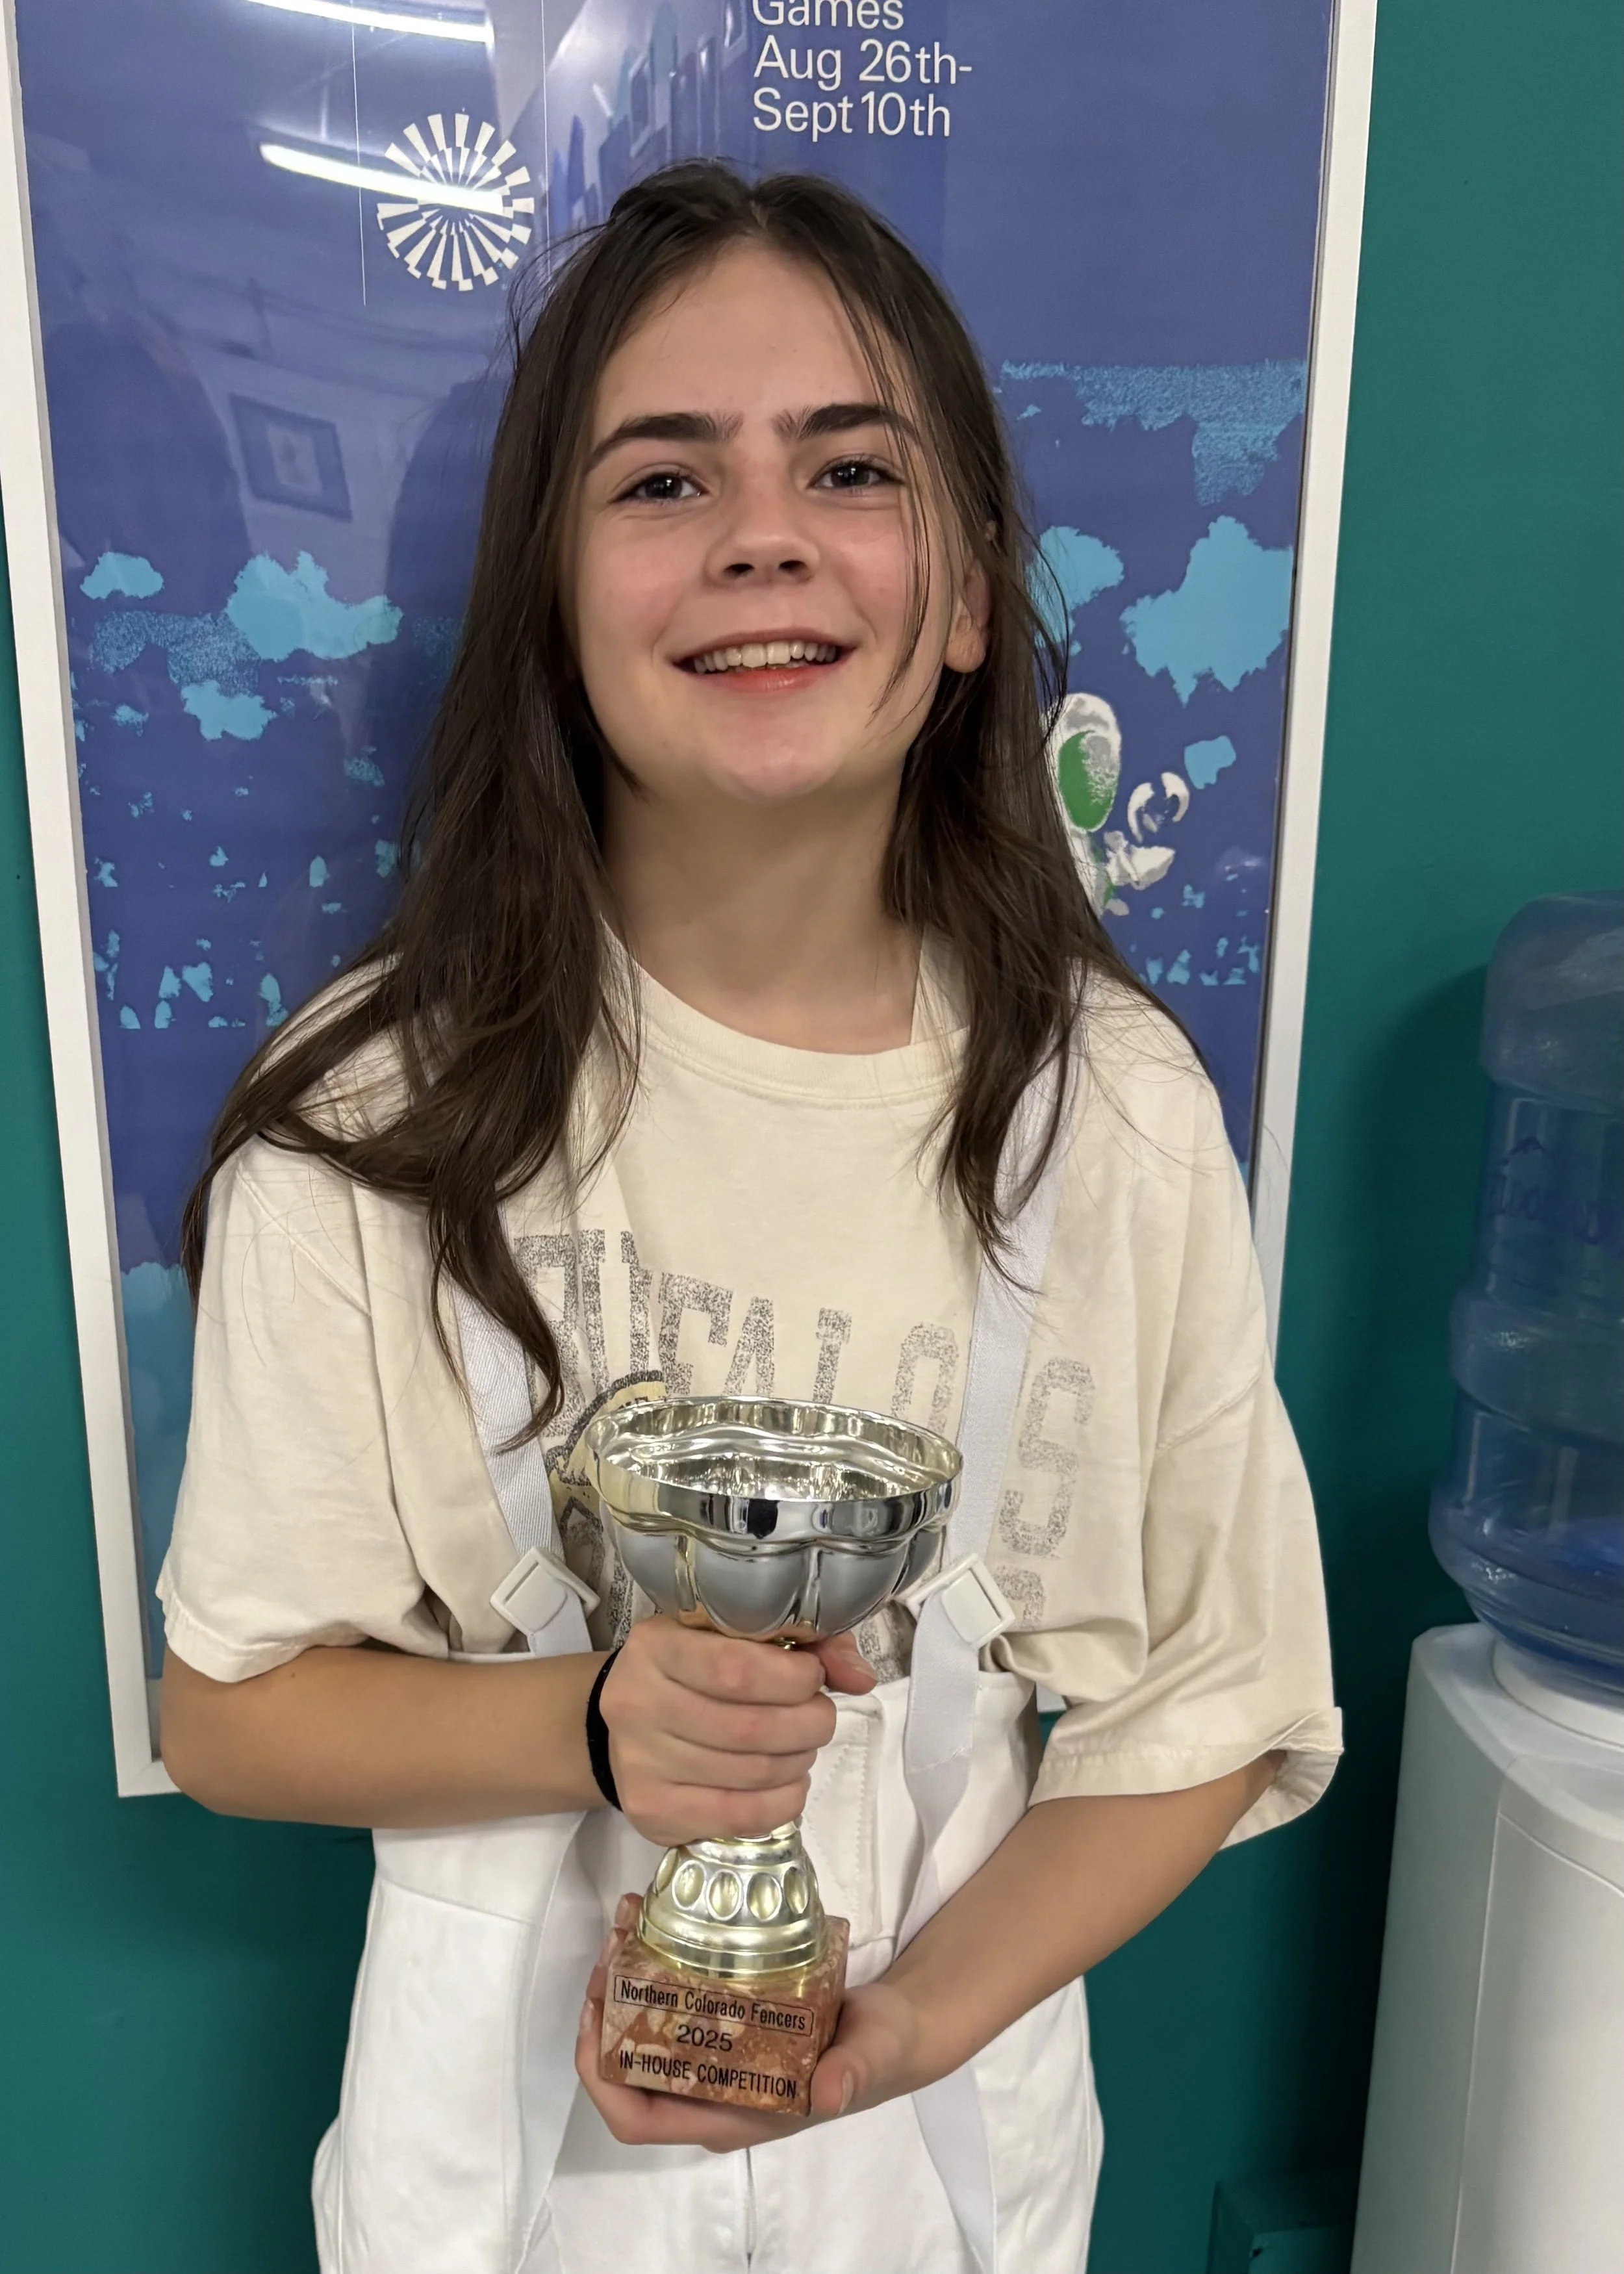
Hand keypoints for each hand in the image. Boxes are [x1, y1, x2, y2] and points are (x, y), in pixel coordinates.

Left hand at [576, 1896, 933, 2152]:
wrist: (894, 2028)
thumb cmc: (879, 2050)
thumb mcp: (870, 2057)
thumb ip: (851, 2075)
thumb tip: (828, 2094)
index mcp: (731, 2115)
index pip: (639, 2119)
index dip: (599, 2078)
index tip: (592, 2016)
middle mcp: (712, 2092)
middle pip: (628, 2066)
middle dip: (606, 2011)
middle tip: (611, 1948)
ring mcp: (717, 2058)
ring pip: (644, 2030)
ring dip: (625, 1981)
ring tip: (627, 1925)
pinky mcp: (727, 2024)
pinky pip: (672, 2003)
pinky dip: (655, 1965)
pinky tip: (657, 1923)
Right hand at [599, 1616, 874, 1848]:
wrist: (618, 1726)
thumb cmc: (688, 1670)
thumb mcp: (730, 1635)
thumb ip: (800, 1641)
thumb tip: (861, 1676)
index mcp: (656, 1647)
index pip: (735, 1669)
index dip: (793, 1678)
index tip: (813, 1678)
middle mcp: (638, 1704)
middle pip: (750, 1728)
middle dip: (808, 1724)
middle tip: (819, 1718)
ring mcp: (641, 1764)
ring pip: (751, 1774)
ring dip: (799, 1762)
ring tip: (802, 1748)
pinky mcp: (652, 1813)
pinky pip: (739, 1816)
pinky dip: (783, 1803)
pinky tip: (789, 1783)